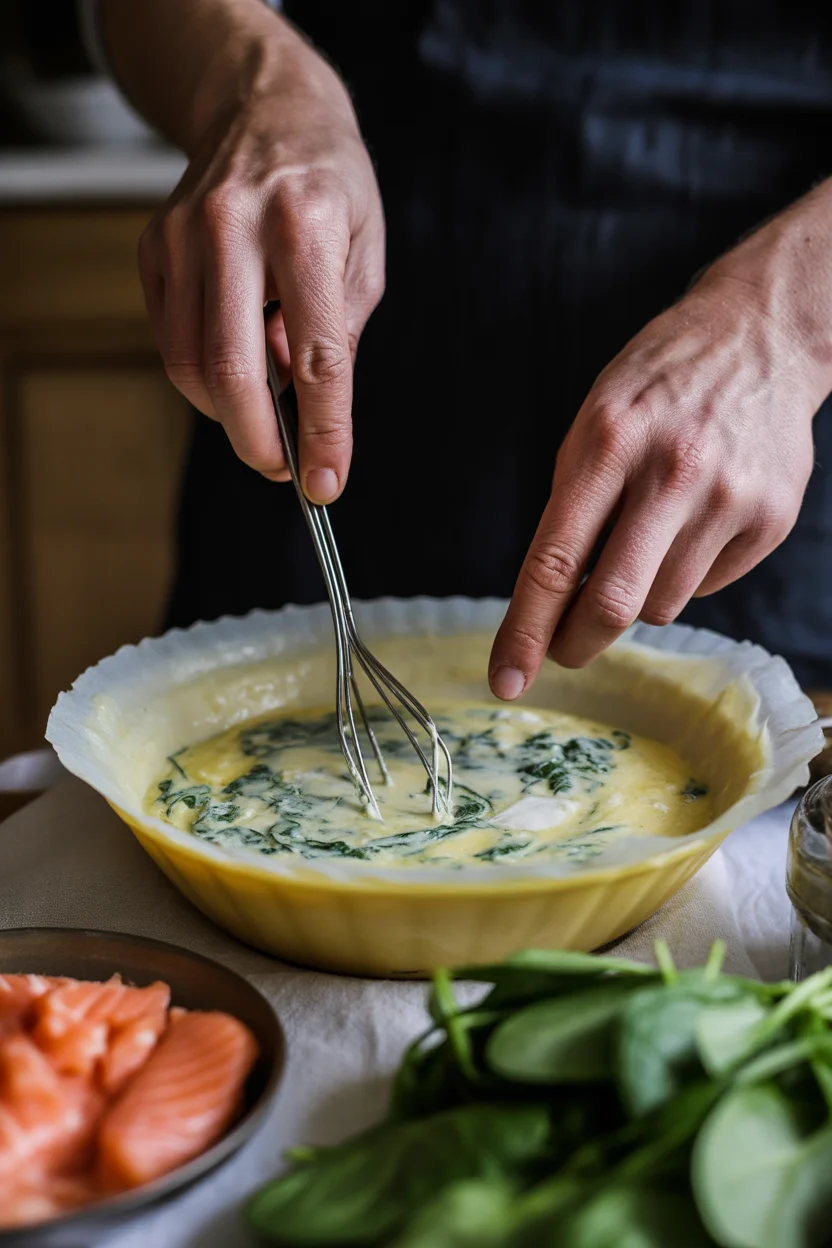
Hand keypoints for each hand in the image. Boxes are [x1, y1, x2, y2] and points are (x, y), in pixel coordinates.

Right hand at [136, 17, 383, 500]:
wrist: (264, 109)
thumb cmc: (329, 188)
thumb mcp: (367, 252)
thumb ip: (339, 332)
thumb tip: (300, 401)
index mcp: (304, 224)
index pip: (316, 355)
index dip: (323, 430)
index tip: (326, 482)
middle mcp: (233, 226)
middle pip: (233, 368)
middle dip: (258, 441)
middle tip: (281, 468)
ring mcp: (182, 235)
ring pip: (191, 365)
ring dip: (230, 411)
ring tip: (266, 407)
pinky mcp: (152, 247)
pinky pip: (172, 342)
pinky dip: (204, 376)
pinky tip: (237, 360)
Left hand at [489, 187, 831, 699]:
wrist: (760, 337)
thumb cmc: (658, 384)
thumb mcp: (594, 422)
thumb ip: (572, 507)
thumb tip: (552, 601)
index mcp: (609, 442)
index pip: (554, 561)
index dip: (524, 631)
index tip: (506, 679)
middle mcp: (672, 471)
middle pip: (612, 603)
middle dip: (576, 643)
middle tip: (563, 650)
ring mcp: (728, 497)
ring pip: (660, 604)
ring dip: (637, 594)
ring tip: (647, 536)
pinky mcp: (770, 518)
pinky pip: (708, 587)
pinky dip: (686, 574)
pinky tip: (695, 522)